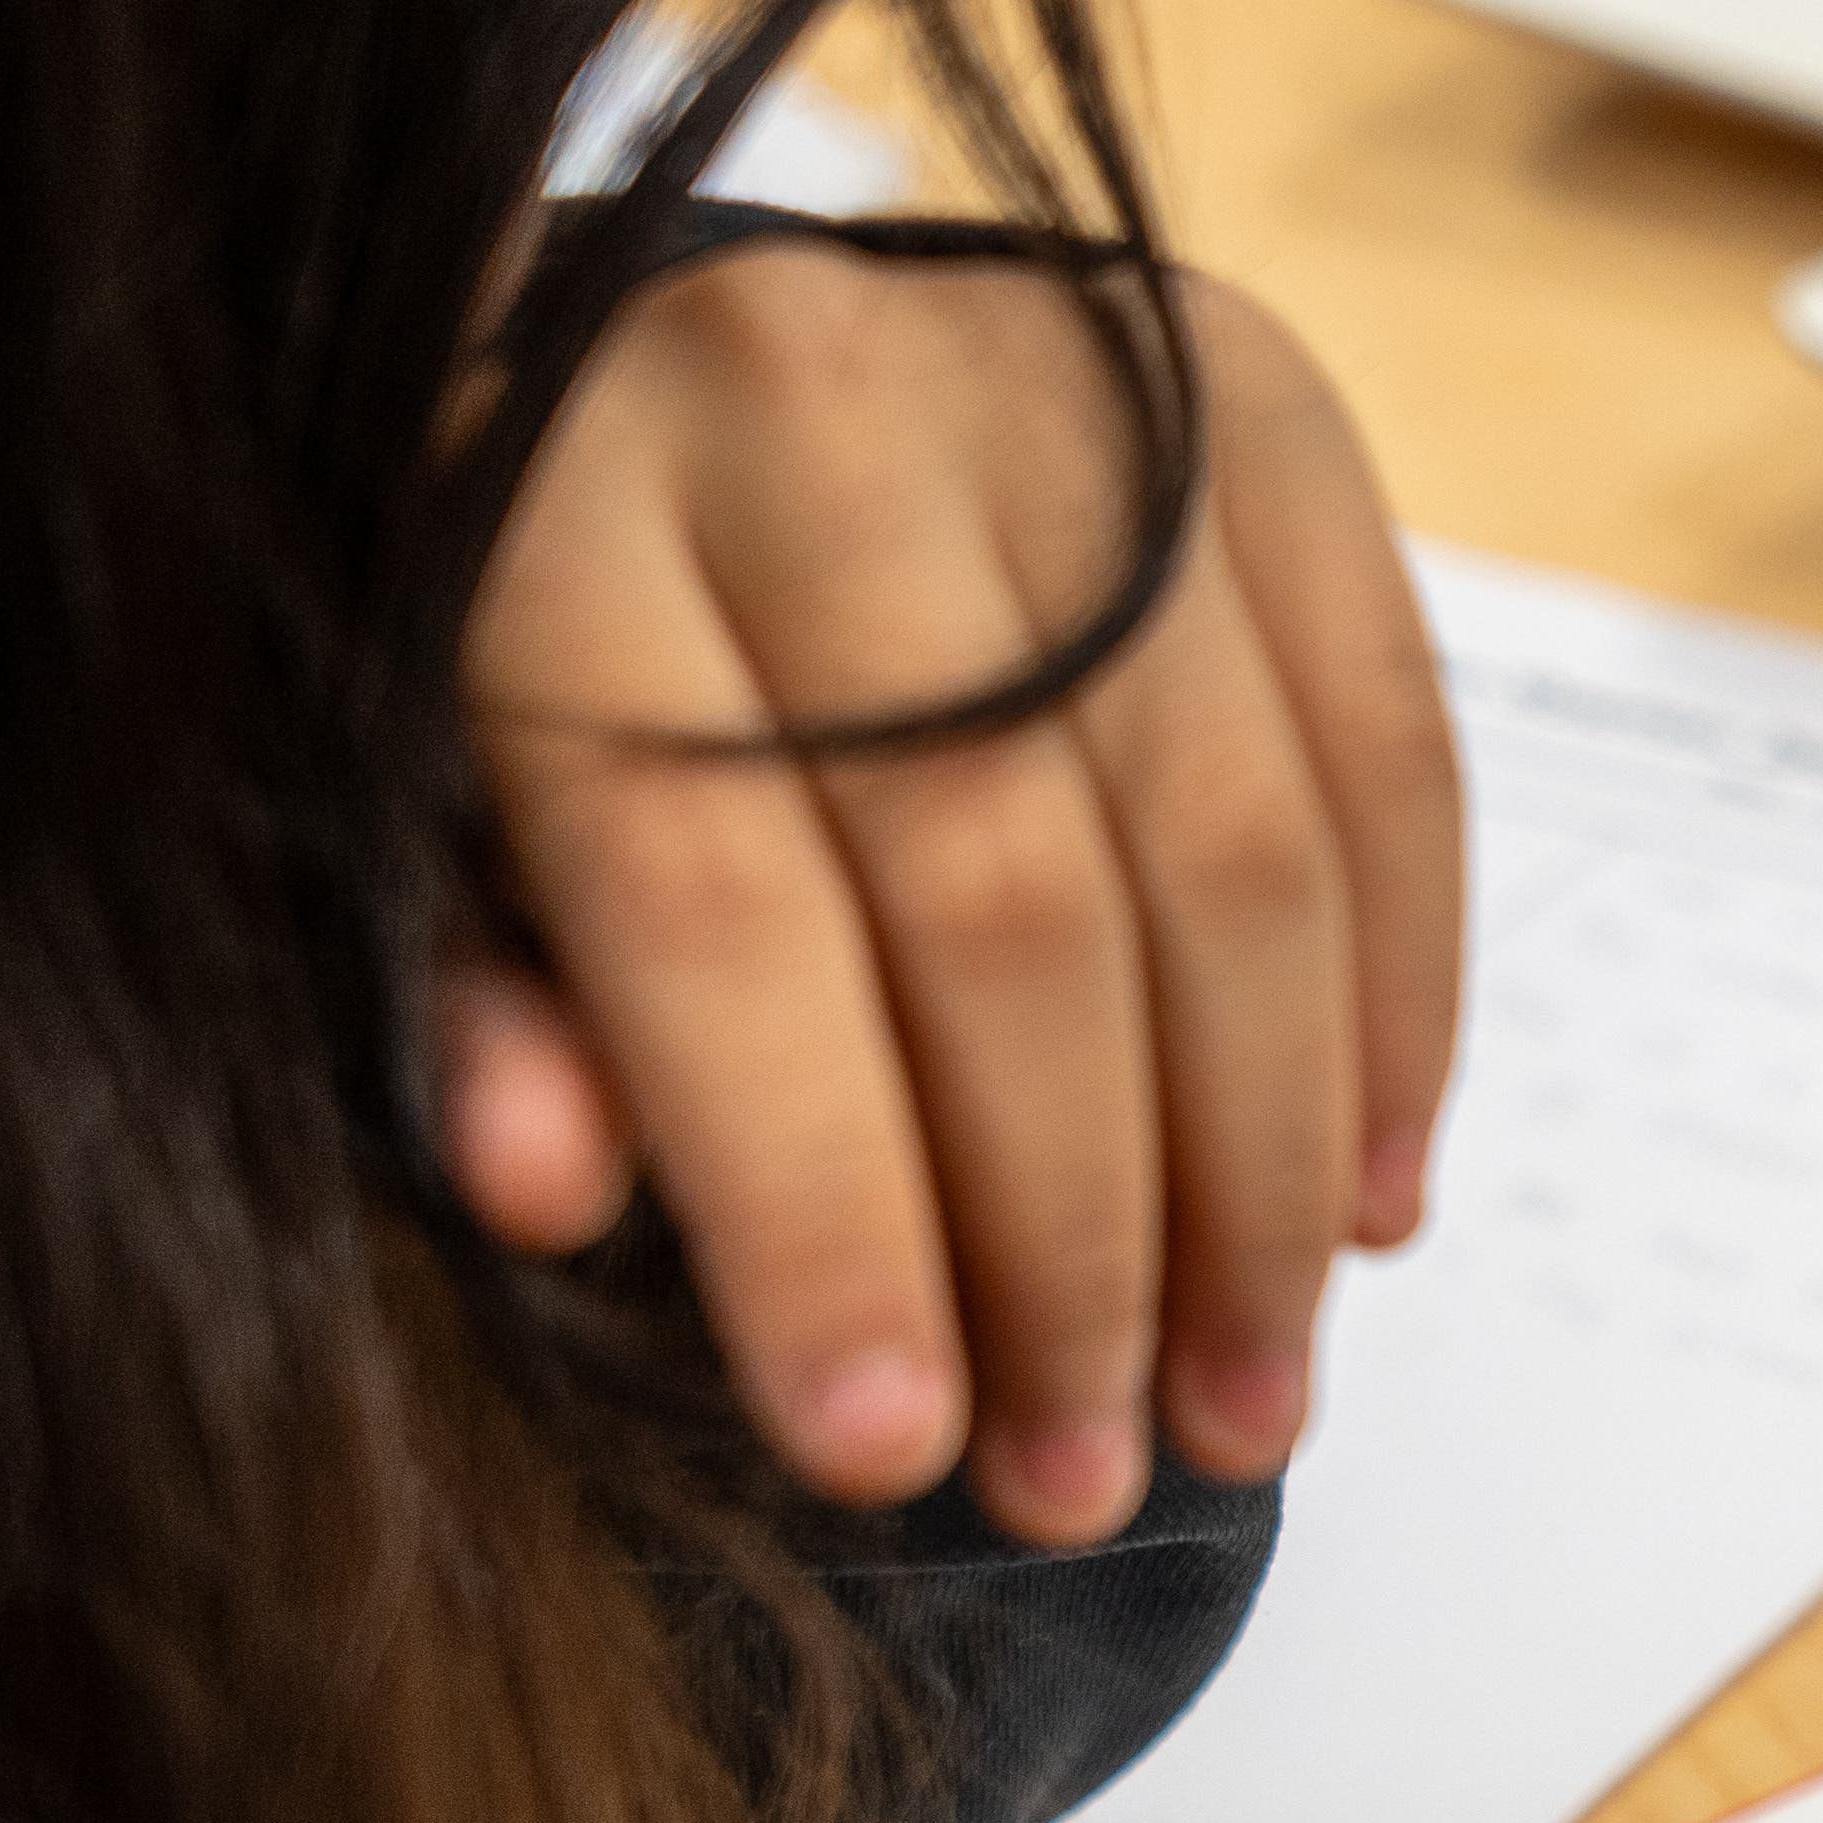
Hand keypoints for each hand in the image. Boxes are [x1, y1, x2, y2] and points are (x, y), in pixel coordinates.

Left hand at [458, 243, 1462, 1544]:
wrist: (665, 350)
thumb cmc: (542, 626)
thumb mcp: (417, 807)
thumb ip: (486, 992)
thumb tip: (544, 1188)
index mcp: (543, 497)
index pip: (714, 899)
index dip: (816, 1201)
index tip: (885, 1452)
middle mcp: (815, 398)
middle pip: (1005, 896)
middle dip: (1074, 1239)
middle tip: (1091, 1472)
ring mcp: (1070, 386)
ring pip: (1231, 848)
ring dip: (1265, 1176)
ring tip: (1242, 1397)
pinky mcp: (1257, 407)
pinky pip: (1391, 748)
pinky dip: (1405, 1005)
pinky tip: (1371, 1199)